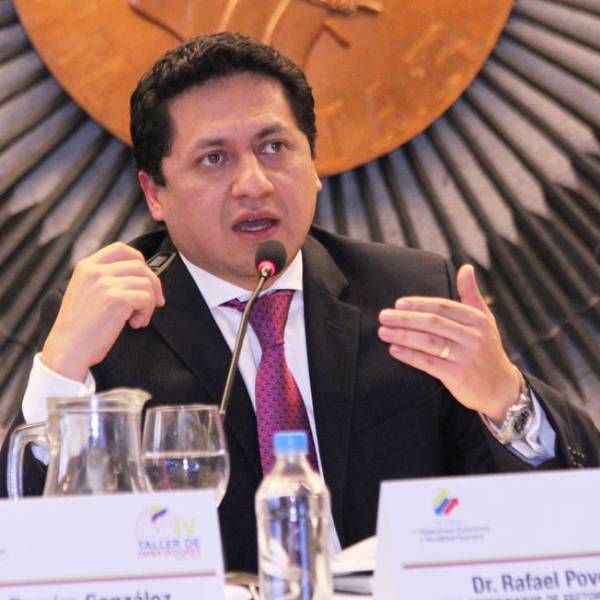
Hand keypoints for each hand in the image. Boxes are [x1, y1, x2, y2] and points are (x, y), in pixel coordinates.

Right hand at [41, 242, 164, 381]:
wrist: (68, 350)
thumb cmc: (81, 327)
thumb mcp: (86, 292)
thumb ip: (106, 279)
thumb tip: (143, 276)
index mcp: (86, 266)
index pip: (121, 249)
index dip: (139, 261)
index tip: (145, 279)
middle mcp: (95, 271)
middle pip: (139, 265)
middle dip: (153, 284)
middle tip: (153, 303)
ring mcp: (105, 284)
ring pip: (146, 283)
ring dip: (149, 303)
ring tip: (137, 319)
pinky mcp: (116, 299)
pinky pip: (146, 298)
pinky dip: (146, 313)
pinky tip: (134, 324)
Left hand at [378, 264, 519, 423]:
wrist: (502, 389)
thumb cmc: (487, 350)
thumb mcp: (485, 320)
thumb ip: (471, 294)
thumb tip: (466, 267)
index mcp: (477, 319)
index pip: (443, 307)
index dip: (419, 304)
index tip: (398, 304)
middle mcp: (473, 336)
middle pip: (433, 323)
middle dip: (405, 319)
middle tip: (384, 316)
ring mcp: (466, 356)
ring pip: (428, 342)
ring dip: (402, 335)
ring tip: (383, 331)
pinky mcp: (458, 375)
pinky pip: (429, 362)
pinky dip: (409, 355)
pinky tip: (394, 349)